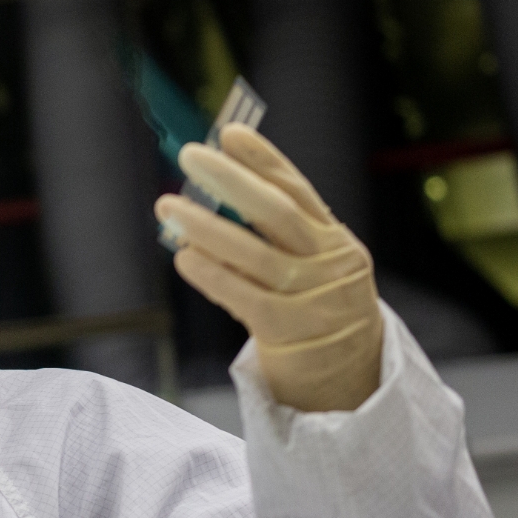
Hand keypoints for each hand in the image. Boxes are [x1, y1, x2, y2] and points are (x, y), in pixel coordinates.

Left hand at [157, 124, 382, 411]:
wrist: (349, 384)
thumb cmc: (313, 316)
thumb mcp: (312, 270)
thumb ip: (275, 238)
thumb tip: (214, 193)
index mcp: (335, 242)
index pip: (299, 191)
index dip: (264, 160)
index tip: (230, 133)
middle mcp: (329, 265)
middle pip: (277, 213)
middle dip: (231, 181)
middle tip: (190, 157)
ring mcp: (313, 299)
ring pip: (255, 255)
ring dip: (207, 227)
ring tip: (168, 207)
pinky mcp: (290, 332)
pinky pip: (244, 298)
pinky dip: (212, 275)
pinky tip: (184, 257)